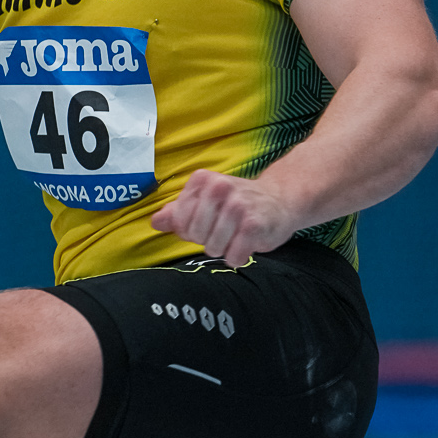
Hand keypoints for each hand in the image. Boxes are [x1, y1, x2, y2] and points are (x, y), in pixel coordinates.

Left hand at [150, 170, 295, 262]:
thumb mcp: (207, 200)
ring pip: (213, 248)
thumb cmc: (238, 202)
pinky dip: (239, 257)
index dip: (192, 229)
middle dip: (209, 240)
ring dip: (225, 249)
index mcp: (203, 180)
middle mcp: (219, 188)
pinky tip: (248, 243)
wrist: (282, 200)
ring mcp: (238, 206)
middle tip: (226, 229)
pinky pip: (232, 256)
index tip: (209, 221)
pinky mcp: (254, 225)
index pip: (179, 221)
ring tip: (237, 235)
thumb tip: (155, 222)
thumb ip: (178, 212)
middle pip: (195, 236)